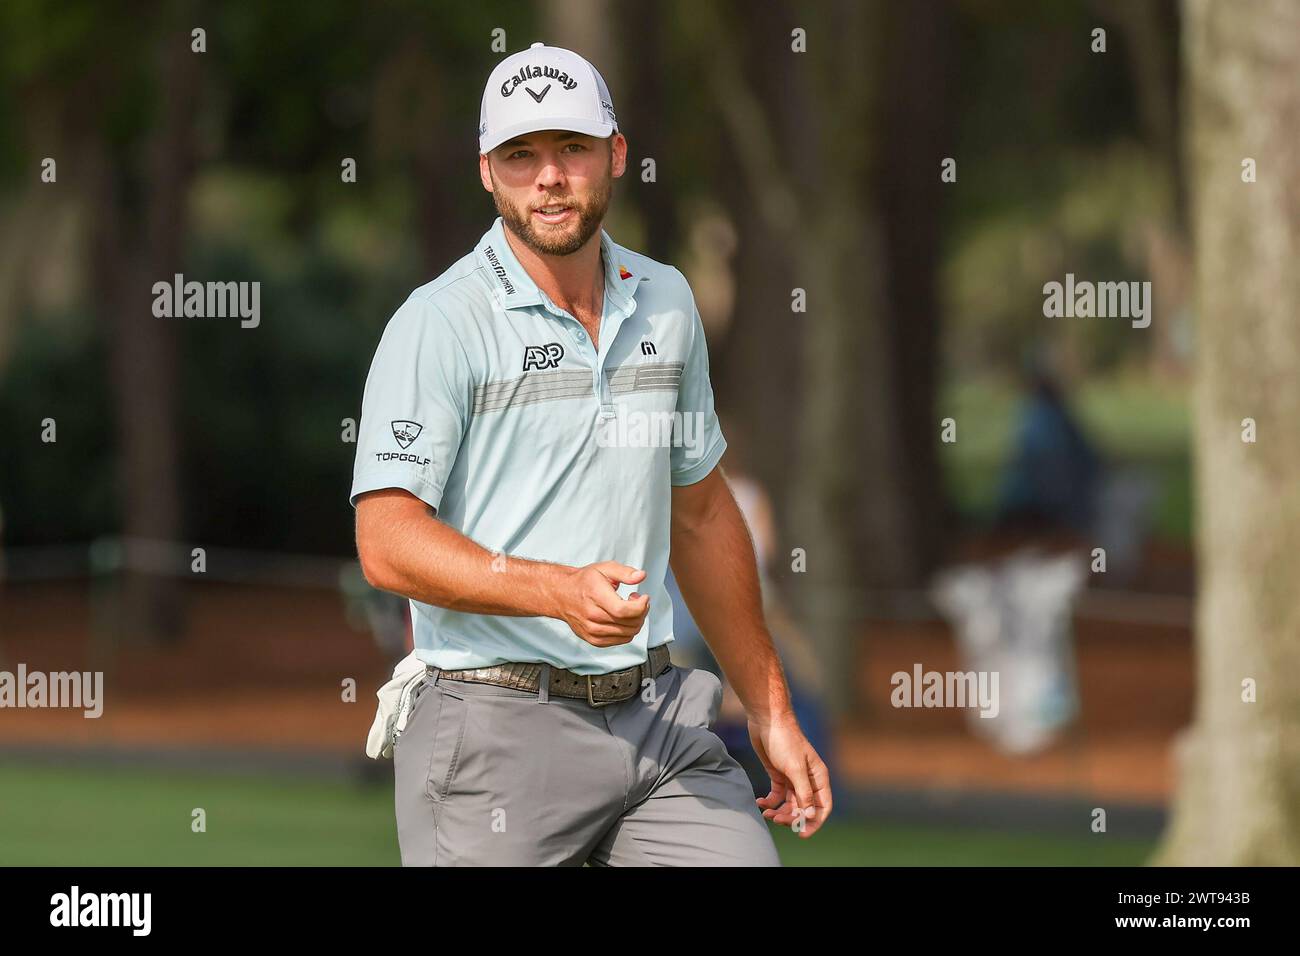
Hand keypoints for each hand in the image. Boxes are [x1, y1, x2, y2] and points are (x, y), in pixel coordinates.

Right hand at [554, 562, 649, 646]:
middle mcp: (592, 616)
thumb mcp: (604, 568)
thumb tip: (641, 576)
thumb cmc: (583, 582)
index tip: (644, 598)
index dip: (640, 606)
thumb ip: (625, 572)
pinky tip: (622, 618)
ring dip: (636, 622)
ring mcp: (592, 631)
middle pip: (629, 623)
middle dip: (641, 612)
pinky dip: (628, 631)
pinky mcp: (594, 640)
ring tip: (630, 608)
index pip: (623, 610)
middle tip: (638, 600)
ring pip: (628, 634)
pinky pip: (621, 640)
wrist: (561, 595)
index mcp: (595, 596)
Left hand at [749, 713, 832, 837]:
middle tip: (777, 819)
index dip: (815, 822)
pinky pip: (776, 796)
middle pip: (804, 808)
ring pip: (789, 804)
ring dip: (779, 812)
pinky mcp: (778, 775)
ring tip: (767, 813)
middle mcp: (807, 780)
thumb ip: (803, 793)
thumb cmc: (785, 740)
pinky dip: (769, 802)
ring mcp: (792, 778)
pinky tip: (760, 803)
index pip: (823, 806)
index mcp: (818, 777)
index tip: (801, 834)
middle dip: (792, 817)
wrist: (767, 720)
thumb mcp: (795, 768)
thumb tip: (810, 816)